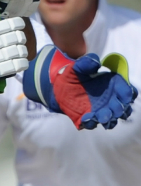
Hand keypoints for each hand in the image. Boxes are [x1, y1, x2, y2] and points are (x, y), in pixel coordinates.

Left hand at [23, 45, 137, 129]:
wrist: (58, 88)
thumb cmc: (72, 76)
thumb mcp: (76, 67)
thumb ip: (86, 63)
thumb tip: (96, 61)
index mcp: (113, 85)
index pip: (127, 91)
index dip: (127, 94)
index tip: (125, 97)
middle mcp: (110, 100)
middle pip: (123, 108)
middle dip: (120, 110)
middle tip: (114, 110)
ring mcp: (100, 111)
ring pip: (111, 119)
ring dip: (109, 120)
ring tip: (101, 117)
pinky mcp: (88, 118)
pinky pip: (92, 124)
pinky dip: (90, 123)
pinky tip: (85, 118)